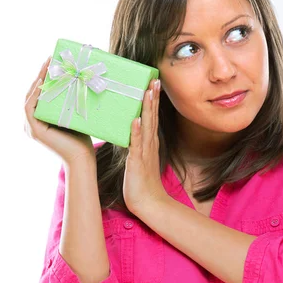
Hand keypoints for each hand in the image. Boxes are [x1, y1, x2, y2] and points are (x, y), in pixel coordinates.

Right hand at [24, 56, 95, 164]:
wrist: (82, 158)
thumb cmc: (83, 139)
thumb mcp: (75, 114)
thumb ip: (71, 101)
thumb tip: (81, 79)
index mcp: (41, 118)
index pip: (40, 92)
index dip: (45, 76)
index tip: (54, 61)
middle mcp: (33, 121)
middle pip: (34, 92)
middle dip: (41, 74)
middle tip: (51, 58)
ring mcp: (30, 126)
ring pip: (30, 97)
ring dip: (38, 80)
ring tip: (48, 65)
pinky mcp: (33, 130)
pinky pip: (30, 107)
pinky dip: (35, 94)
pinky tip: (43, 82)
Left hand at [123, 78, 167, 215]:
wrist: (149, 203)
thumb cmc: (141, 184)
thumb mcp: (137, 159)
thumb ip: (134, 145)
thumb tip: (128, 132)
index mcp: (148, 143)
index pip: (151, 117)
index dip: (152, 100)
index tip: (152, 83)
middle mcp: (149, 144)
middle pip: (151, 117)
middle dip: (152, 98)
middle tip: (154, 79)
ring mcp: (144, 152)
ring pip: (146, 126)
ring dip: (147, 109)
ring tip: (147, 92)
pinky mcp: (138, 162)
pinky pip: (137, 145)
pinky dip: (136, 132)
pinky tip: (135, 120)